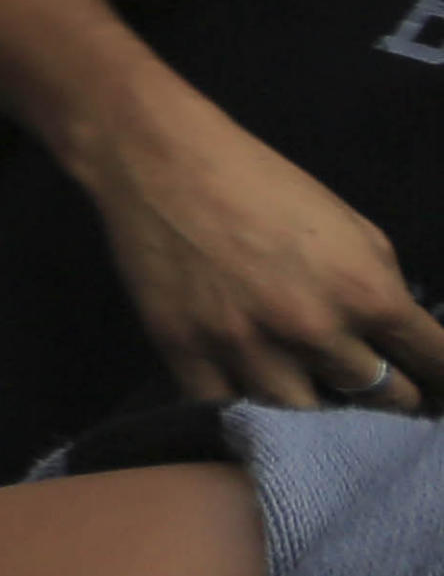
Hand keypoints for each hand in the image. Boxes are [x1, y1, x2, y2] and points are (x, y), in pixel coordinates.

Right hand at [83, 94, 443, 410]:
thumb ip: (381, 288)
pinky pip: (233, 409)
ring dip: (317, 400)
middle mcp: (314, 332)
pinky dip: (246, 399)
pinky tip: (249, 379)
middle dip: (386, 390)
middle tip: (373, 381)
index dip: (442, 378)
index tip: (437, 389)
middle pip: (378, 397)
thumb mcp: (351, 226)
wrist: (160, 162)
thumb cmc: (264, 184)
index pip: (434, 363)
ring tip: (309, 381)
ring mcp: (248, 351)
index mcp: (366, 292)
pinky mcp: (188, 357)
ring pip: (306, 414)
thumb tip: (398, 341)